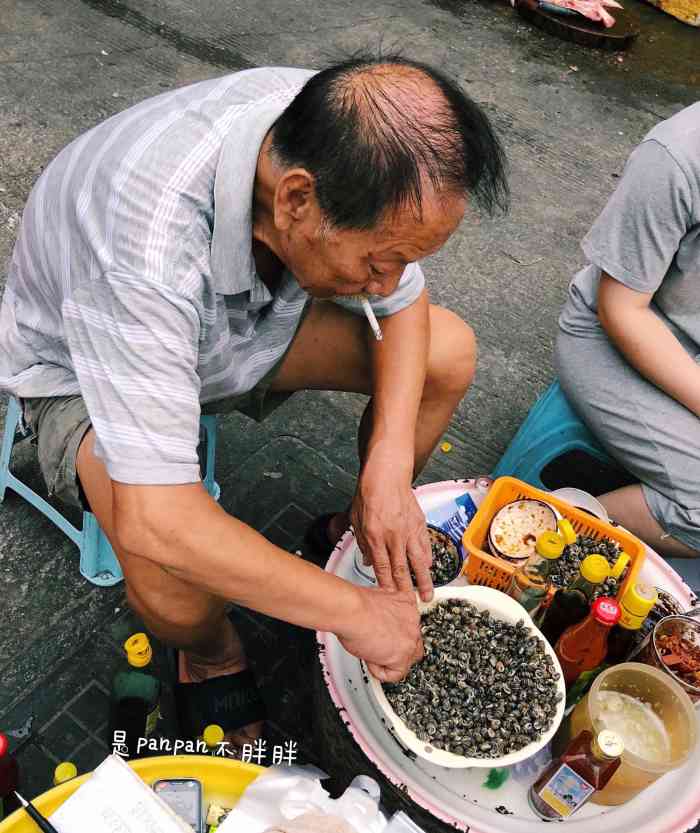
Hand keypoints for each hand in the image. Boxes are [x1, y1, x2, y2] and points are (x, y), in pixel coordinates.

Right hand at [338, 586, 423, 681]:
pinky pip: (395, 674)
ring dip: (389, 661)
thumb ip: (387, 612)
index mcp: (408, 603)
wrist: (350, 611)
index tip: (386, 635)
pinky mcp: (402, 656)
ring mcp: (410, 639)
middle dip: (396, 648)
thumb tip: (381, 622)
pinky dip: (379, 671)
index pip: (411, 624)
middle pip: (413, 643)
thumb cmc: (355, 605)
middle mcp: (413, 620)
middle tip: (377, 646)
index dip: (396, 633)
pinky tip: (369, 659)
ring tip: (371, 652)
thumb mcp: (378, 600)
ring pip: (407, 660)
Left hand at [351, 455, 433, 601]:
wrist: (386, 473)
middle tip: (413, 608)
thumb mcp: (356, 519)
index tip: (390, 600)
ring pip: (418, 561)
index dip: (386, 586)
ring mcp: (408, 531)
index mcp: (375, 537)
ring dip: (424, 580)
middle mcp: (393, 537)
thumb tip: (367, 562)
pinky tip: (430, 567)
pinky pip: (425, 545)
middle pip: (402, 570)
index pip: (382, 568)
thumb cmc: (368, 494)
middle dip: (407, 591)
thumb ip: (363, 543)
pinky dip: (428, 558)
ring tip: (429, 595)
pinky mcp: (419, 523)